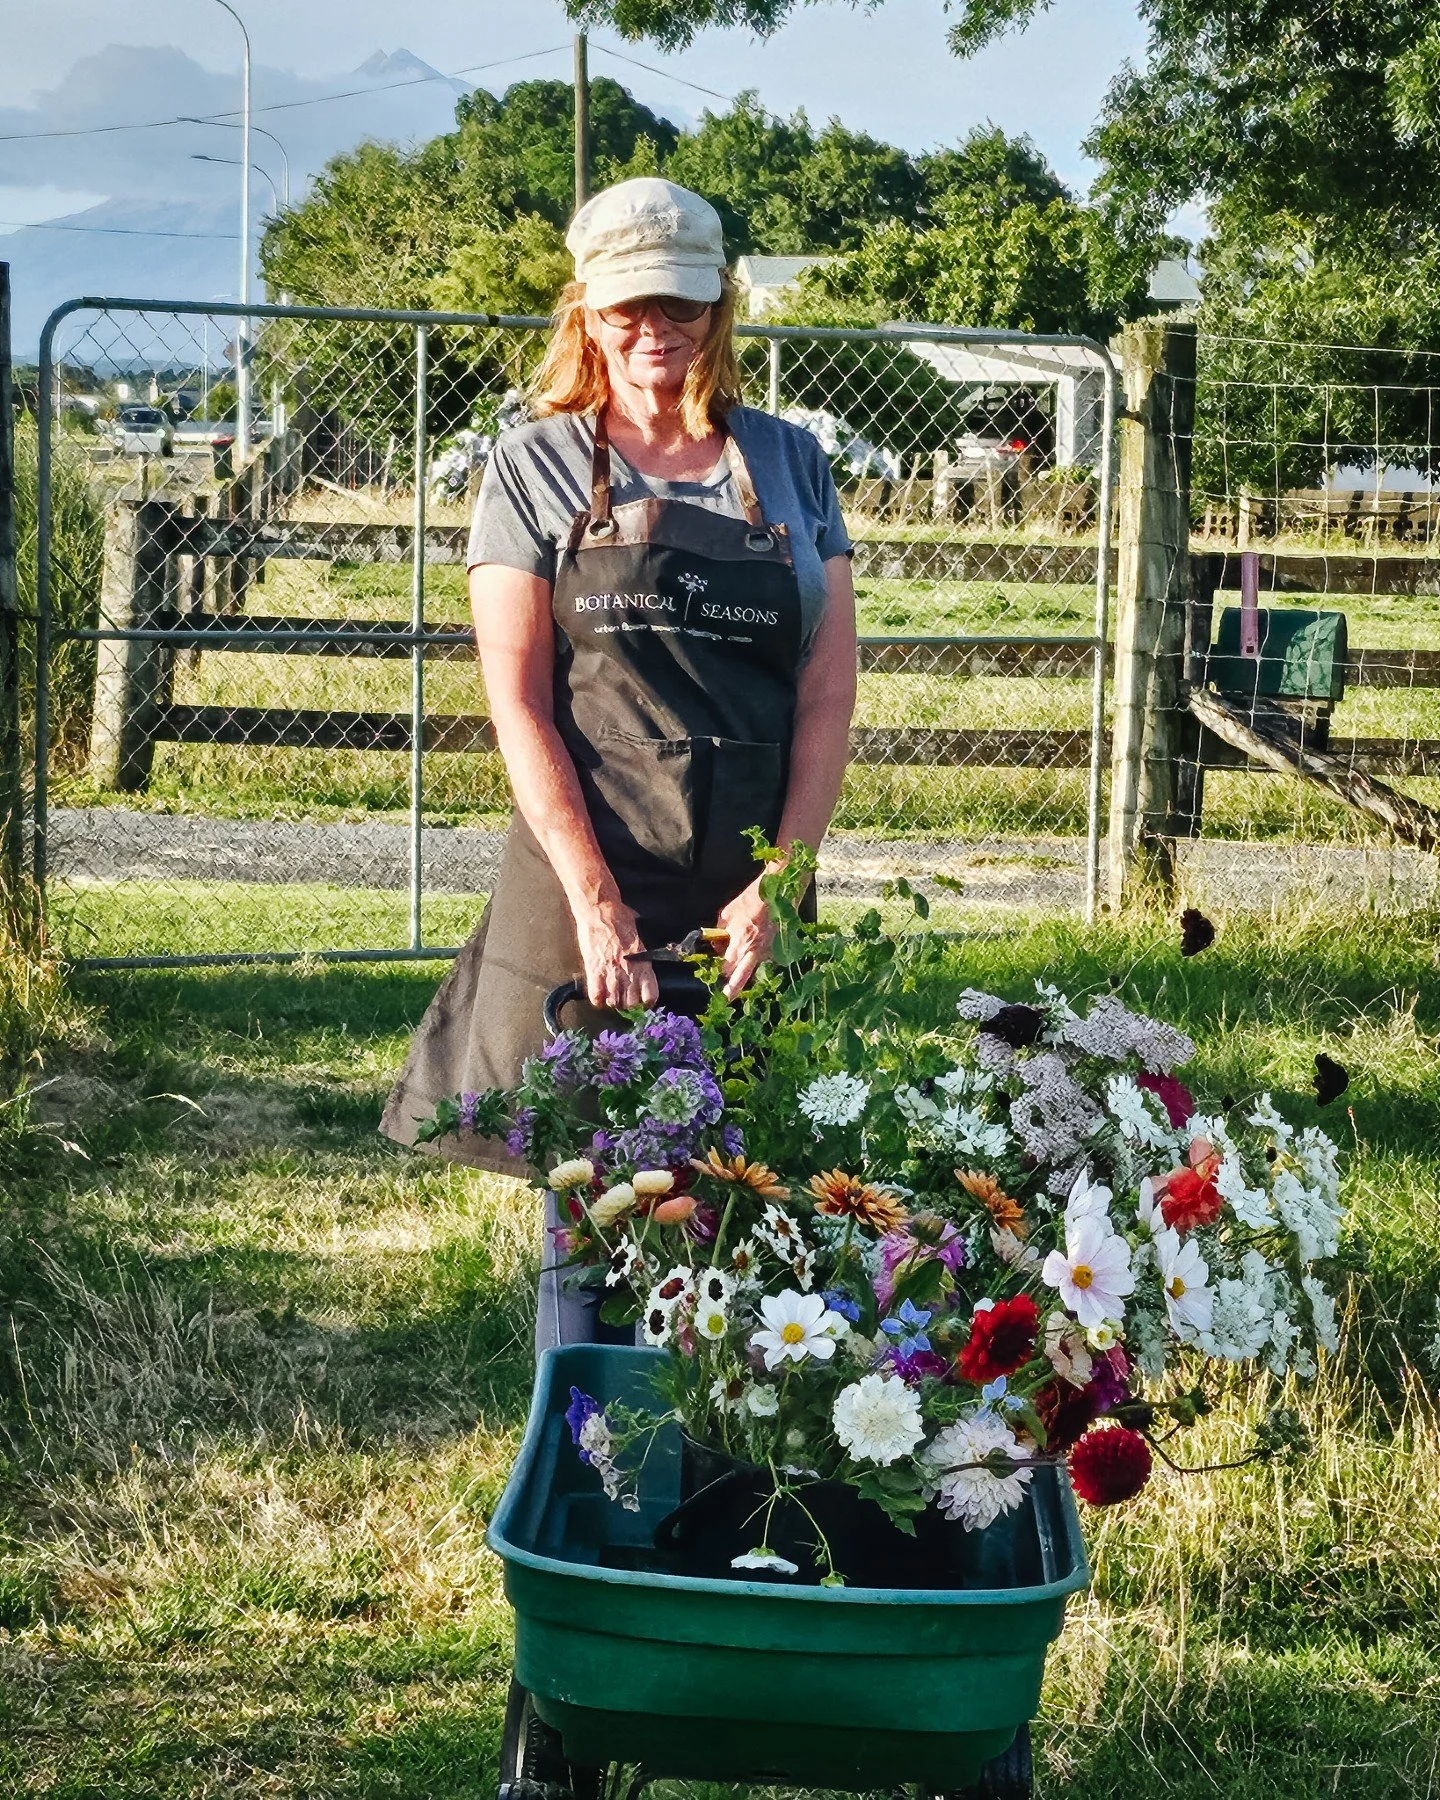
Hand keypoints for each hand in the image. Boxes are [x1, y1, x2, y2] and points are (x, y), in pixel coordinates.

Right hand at [574, 898, 658, 1010]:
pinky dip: (597, 999)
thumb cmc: (620, 919)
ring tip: (610, 994)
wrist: (600, 911)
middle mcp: (629, 971)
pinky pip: (597, 997)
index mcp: (643, 963)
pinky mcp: (594, 970)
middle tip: (623, 997)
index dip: (646, 1002)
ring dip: (612, 1001)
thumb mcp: (638, 938)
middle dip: (627, 1003)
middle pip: (631, 1003)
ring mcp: (611, 972)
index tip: (642, 1002)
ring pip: (614, 1002)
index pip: (650, 995)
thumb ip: (641, 956)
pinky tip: (598, 994)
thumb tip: (641, 964)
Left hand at [716, 875, 775, 998]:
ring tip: (743, 961)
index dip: (721, 972)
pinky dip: (758, 953)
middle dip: (733, 987)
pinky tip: (758, 942)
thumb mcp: (727, 913)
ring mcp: (768, 950)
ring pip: (753, 965)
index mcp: (740, 939)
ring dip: (747, 965)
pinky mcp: (778, 947)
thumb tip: (717, 945)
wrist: (779, 890)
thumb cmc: (751, 899)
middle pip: (741, 975)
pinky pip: (764, 955)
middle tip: (726, 998)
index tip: (716, 979)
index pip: (727, 965)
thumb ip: (720, 932)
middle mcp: (755, 949)